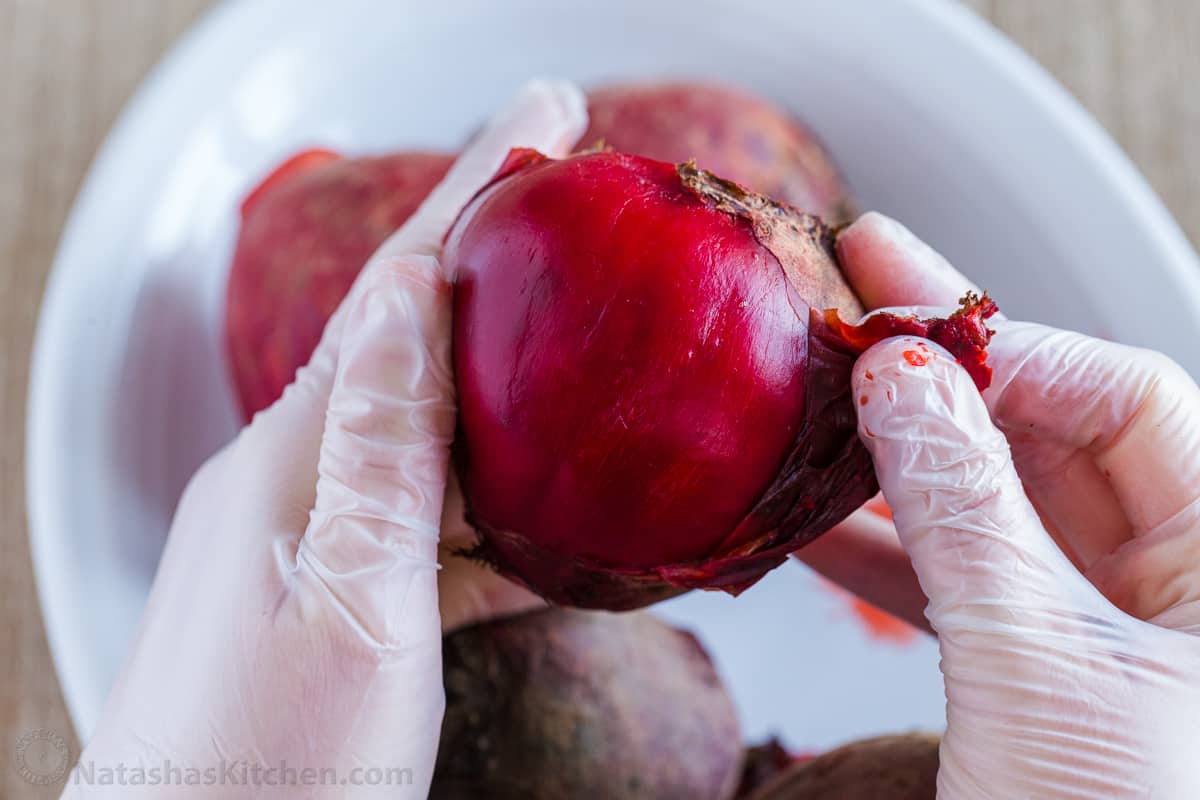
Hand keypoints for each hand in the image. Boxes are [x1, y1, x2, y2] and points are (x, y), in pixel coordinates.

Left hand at [62, 81, 585, 797]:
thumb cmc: (271, 773)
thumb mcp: (354, 609)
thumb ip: (386, 453)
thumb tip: (411, 295)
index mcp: (295, 463)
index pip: (399, 295)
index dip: (473, 195)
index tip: (543, 115)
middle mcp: (293, 480)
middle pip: (413, 340)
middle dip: (492, 260)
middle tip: (570, 197)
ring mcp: (307, 535)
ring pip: (426, 425)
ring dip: (500, 374)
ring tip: (576, 336)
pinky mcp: (328, 591)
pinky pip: (422, 515)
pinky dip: (490, 496)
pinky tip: (545, 509)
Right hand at [838, 212, 1199, 796]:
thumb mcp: (1039, 666)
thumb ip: (966, 510)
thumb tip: (900, 381)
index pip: (1124, 398)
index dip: (1006, 346)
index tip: (898, 309)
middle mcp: (1185, 586)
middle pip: (1054, 438)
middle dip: (943, 378)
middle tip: (851, 298)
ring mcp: (1109, 635)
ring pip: (997, 510)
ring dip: (897, 464)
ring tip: (810, 407)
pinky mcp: (1043, 680)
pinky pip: (965, 585)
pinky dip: (888, 552)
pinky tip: (815, 522)